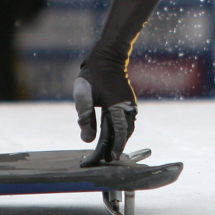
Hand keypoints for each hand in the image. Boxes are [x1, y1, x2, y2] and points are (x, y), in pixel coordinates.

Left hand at [73, 50, 136, 165]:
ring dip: (120, 138)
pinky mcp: (128, 101)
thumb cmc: (94, 75)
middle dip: (118, 146)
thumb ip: (85, 117)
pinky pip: (127, 120)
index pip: (120, 133)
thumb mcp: (85, 95)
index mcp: (118, 106)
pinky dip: (122, 129)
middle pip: (126, 133)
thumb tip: (87, 139)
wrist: (108, 56)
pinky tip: (113, 133)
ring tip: (110, 148)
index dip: (116, 147)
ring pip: (128, 127)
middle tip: (108, 157)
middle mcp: (128, 107)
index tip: (111, 158)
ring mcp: (130, 104)